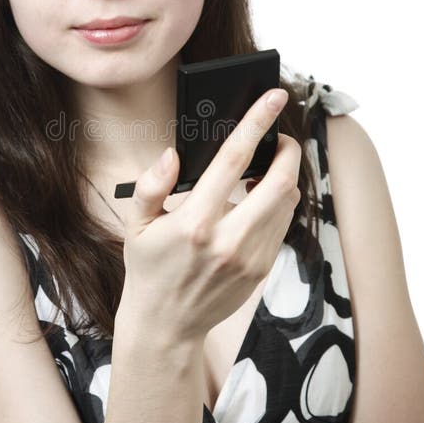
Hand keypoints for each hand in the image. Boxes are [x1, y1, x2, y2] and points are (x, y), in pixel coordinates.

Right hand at [117, 88, 301, 343]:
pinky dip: (279, 203)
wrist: (166, 324)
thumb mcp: (135, 225)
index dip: (256, 123)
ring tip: (265, 169)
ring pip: (287, 203)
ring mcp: (249, 258)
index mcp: (194, 222)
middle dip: (287, 150)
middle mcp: (227, 240)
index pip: (234, 160)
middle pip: (280, 182)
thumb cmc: (149, 269)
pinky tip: (260, 199)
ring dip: (284, 177)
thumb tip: (172, 155)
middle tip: (279, 137)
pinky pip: (282, 225)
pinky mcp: (261, 270)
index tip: (273, 98)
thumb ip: (151, 186)